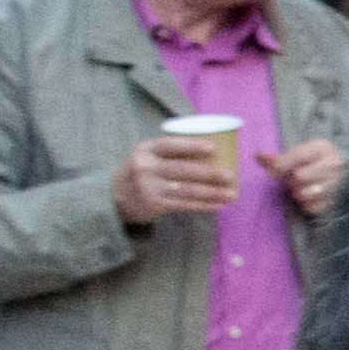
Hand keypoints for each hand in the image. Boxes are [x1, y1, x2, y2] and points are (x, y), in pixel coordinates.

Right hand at [110, 133, 237, 224]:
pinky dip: (203, 205)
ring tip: (232, 194)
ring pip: (186, 190)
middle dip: (209, 173)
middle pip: (182, 170)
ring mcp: (149, 187)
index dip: (191, 146)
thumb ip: (172, 151)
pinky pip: (184, 204)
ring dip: (212, 193)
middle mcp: (145, 167)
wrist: (116, 196)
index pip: (169, 145)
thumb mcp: (149, 155)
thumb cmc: (144, 170)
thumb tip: (214, 148)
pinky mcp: (154, 205)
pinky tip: (218, 204)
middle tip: (231, 175)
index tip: (213, 147)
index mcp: (146, 150)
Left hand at [277, 137, 348, 221]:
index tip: (270, 174)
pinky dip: (308, 204)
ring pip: (305, 193)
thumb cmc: (315, 164)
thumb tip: (257, 156)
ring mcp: (340, 182)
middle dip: (292, 181)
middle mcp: (335, 163)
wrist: (347, 176)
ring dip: (299, 193)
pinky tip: (312, 198)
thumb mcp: (300, 155)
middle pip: (300, 176)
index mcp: (323, 147)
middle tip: (294, 181)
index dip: (281, 166)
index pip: (298, 156)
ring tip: (303, 189)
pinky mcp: (339, 201)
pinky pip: (312, 206)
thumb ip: (278, 158)